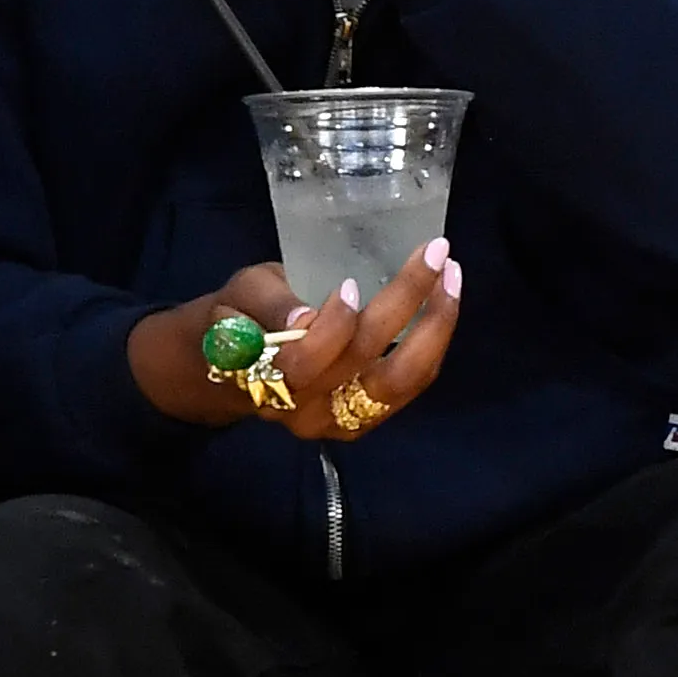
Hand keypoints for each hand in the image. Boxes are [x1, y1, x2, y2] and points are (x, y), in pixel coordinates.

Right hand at [131, 245, 465, 436]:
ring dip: (435, 326)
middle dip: (405, 306)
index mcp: (260, 379)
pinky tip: (444, 302)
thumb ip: (268, 305)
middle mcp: (303, 411)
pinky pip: (410, 385)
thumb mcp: (238, 296)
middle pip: (365, 366)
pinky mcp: (364, 421)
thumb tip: (305, 315)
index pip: (304, 362)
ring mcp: (337, 422)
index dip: (332, 326)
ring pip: (400, 380)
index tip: (350, 283)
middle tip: (433, 254)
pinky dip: (433, 343)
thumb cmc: (236, 317)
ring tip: (450, 275)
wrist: (227, 368)